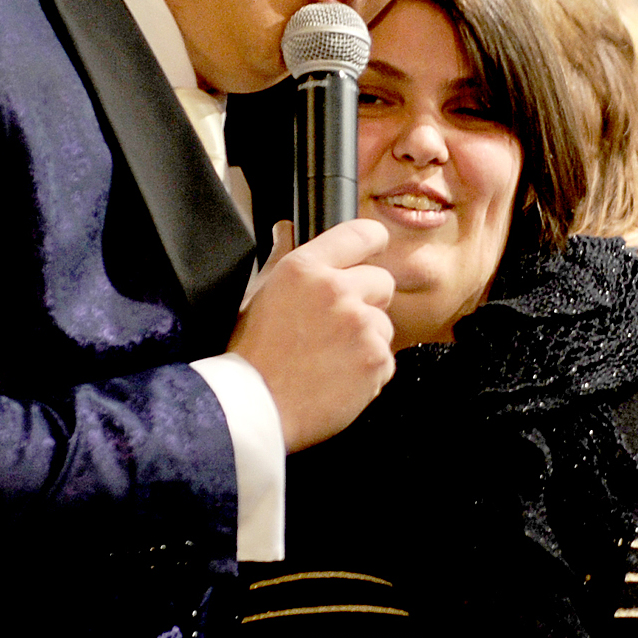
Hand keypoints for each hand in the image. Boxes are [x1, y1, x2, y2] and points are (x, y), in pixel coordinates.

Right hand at [231, 218, 396, 450]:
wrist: (255, 408)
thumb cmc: (251, 354)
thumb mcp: (257, 295)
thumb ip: (281, 258)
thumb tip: (287, 229)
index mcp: (305, 269)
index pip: (360, 234)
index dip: (374, 240)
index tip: (377, 247)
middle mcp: (337, 291)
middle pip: (382, 281)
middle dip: (368, 300)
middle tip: (337, 327)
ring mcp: (360, 325)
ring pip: (384, 324)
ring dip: (367, 340)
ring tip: (329, 360)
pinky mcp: (376, 359)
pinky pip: (386, 360)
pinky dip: (369, 372)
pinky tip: (337, 380)